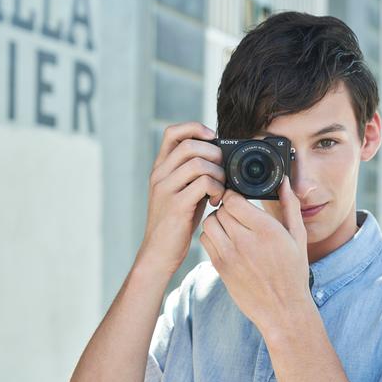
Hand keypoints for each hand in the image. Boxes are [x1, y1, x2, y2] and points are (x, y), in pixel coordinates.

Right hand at [137, 122, 225, 275]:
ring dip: (218, 173)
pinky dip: (217, 188)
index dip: (195, 128)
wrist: (159, 253)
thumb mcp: (181, 192)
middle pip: (190, 145)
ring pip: (198, 163)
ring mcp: (166, 190)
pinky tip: (216, 200)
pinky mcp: (176, 205)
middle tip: (222, 170)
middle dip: (214, 153)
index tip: (212, 137)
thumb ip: (193, 174)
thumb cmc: (175, 223)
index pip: (172, 133)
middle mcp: (160, 175)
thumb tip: (219, 157)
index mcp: (160, 169)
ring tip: (221, 188)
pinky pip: (204, 184)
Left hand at [199, 176, 311, 331]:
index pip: (234, 199)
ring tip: (230, 225)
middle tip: (237, 212)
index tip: (240, 198)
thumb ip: (290, 205)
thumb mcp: (298, 237)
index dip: (235, 195)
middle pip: (220, 209)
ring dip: (217, 220)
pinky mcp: (220, 267)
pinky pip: (205, 240)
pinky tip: (225, 240)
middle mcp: (245, 241)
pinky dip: (212, 236)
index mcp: (266, 230)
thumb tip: (285, 182)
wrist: (282, 310)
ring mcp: (230, 255)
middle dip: (227, 206)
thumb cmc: (294, 272)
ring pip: (209, 222)